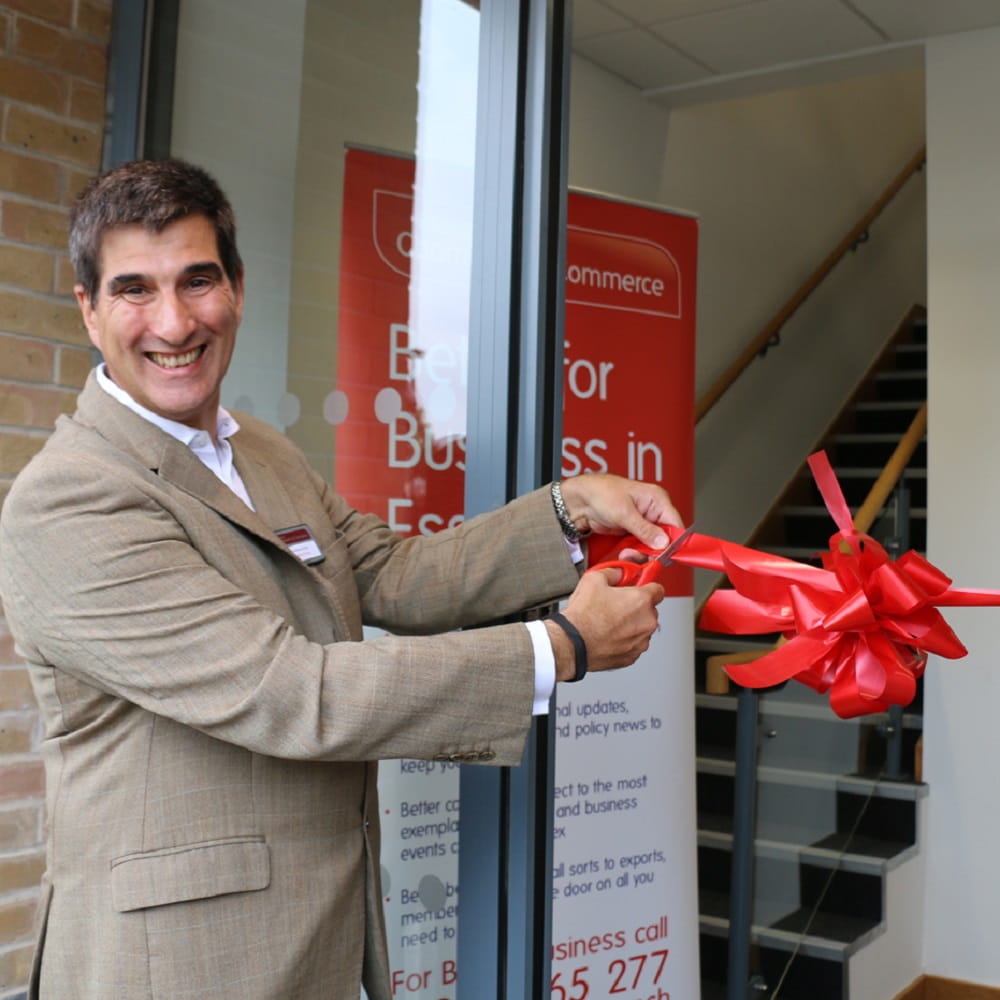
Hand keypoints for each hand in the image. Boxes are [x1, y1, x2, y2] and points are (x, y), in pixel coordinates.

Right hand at [544, 566, 663, 681]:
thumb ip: (613, 572)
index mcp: (641, 600)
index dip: (647, 586)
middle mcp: (647, 622)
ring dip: (631, 624)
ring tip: (609, 622)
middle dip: (636, 606)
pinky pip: (634, 644)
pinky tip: (608, 635)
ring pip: (642, 628)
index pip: (658, 589)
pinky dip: (625, 640)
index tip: (641, 587)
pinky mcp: (632, 656)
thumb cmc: (583, 616)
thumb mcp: (594, 579)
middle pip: (650, 609)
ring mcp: (641, 641)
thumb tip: (617, 573)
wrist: (572, 643)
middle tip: (617, 604)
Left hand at [558, 473, 682, 550]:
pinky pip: (641, 546)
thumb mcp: (624, 513)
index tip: (665, 555)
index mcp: (657, 499)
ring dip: (642, 553)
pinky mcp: (634, 531)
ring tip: (628, 553)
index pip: (675, 524)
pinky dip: (634, 552)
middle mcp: (653, 510)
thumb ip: (645, 529)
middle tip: (642, 556)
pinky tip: (625, 553)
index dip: (673, 542)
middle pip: (666, 538)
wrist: (580, 500)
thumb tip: (663, 542)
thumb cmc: (600, 493)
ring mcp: (644, 522)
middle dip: (653, 550)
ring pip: (653, 545)